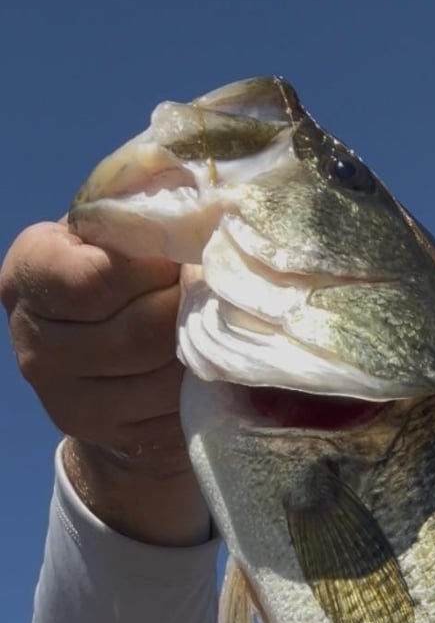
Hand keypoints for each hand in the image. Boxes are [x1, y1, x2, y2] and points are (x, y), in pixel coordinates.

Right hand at [1, 220, 207, 543]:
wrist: (106, 359)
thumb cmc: (119, 271)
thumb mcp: (113, 228)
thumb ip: (141, 204)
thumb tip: (197, 185)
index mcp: (28, 275)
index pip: (95, 279)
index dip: (154, 265)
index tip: (184, 252)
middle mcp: (34, 345)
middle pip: (138, 333)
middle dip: (190, 307)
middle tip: (218, 287)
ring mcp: (69, 401)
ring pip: (163, 377)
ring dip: (204, 347)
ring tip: (218, 319)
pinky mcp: (110, 437)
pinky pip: (176, 411)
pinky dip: (205, 384)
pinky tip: (210, 360)